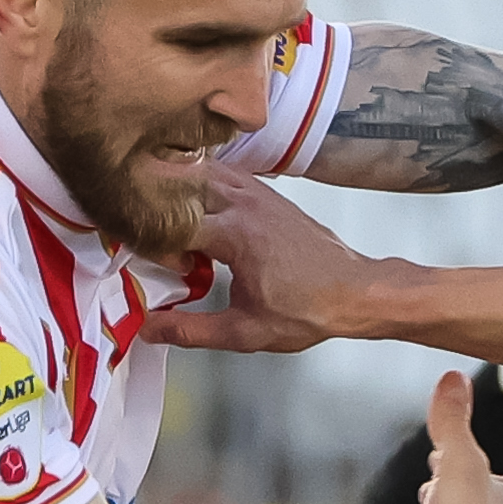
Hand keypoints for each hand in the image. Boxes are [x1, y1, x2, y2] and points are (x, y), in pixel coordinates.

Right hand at [148, 173, 398, 354]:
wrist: (354, 291)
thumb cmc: (307, 310)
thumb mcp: (244, 331)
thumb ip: (191, 329)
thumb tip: (148, 328)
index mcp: (234, 233)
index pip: (168, 224)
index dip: (156, 247)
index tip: (169, 271)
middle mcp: (243, 202)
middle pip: (176, 187)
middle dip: (158, 211)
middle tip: (158, 239)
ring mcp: (256, 191)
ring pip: (198, 172)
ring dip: (178, 193)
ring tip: (175, 224)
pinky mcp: (266, 192)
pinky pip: (221, 173)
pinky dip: (201, 184)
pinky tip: (200, 210)